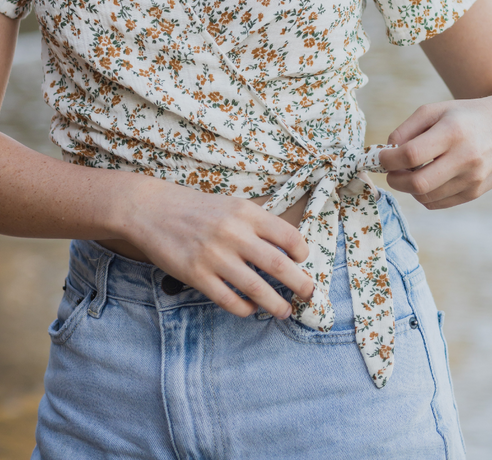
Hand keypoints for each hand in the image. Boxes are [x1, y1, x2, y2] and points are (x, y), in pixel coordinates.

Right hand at [121, 176, 314, 317]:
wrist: (154, 210)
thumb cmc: (198, 209)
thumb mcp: (232, 206)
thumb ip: (257, 224)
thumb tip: (287, 249)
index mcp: (247, 213)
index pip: (288, 235)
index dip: (302, 252)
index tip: (303, 262)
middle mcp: (234, 234)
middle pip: (279, 265)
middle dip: (300, 284)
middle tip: (310, 295)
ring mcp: (215, 256)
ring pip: (256, 288)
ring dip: (276, 304)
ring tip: (284, 311)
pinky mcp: (196, 275)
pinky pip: (228, 300)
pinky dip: (245, 309)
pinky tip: (250, 309)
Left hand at [380, 94, 491, 209]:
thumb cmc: (466, 116)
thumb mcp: (436, 110)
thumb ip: (407, 129)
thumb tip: (387, 152)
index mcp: (453, 131)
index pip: (411, 154)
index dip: (388, 159)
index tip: (381, 156)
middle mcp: (466, 158)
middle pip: (417, 183)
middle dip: (395, 180)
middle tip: (390, 171)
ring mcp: (473, 178)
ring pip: (426, 197)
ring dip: (408, 188)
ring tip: (409, 172)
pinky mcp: (475, 192)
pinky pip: (438, 203)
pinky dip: (424, 195)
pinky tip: (425, 179)